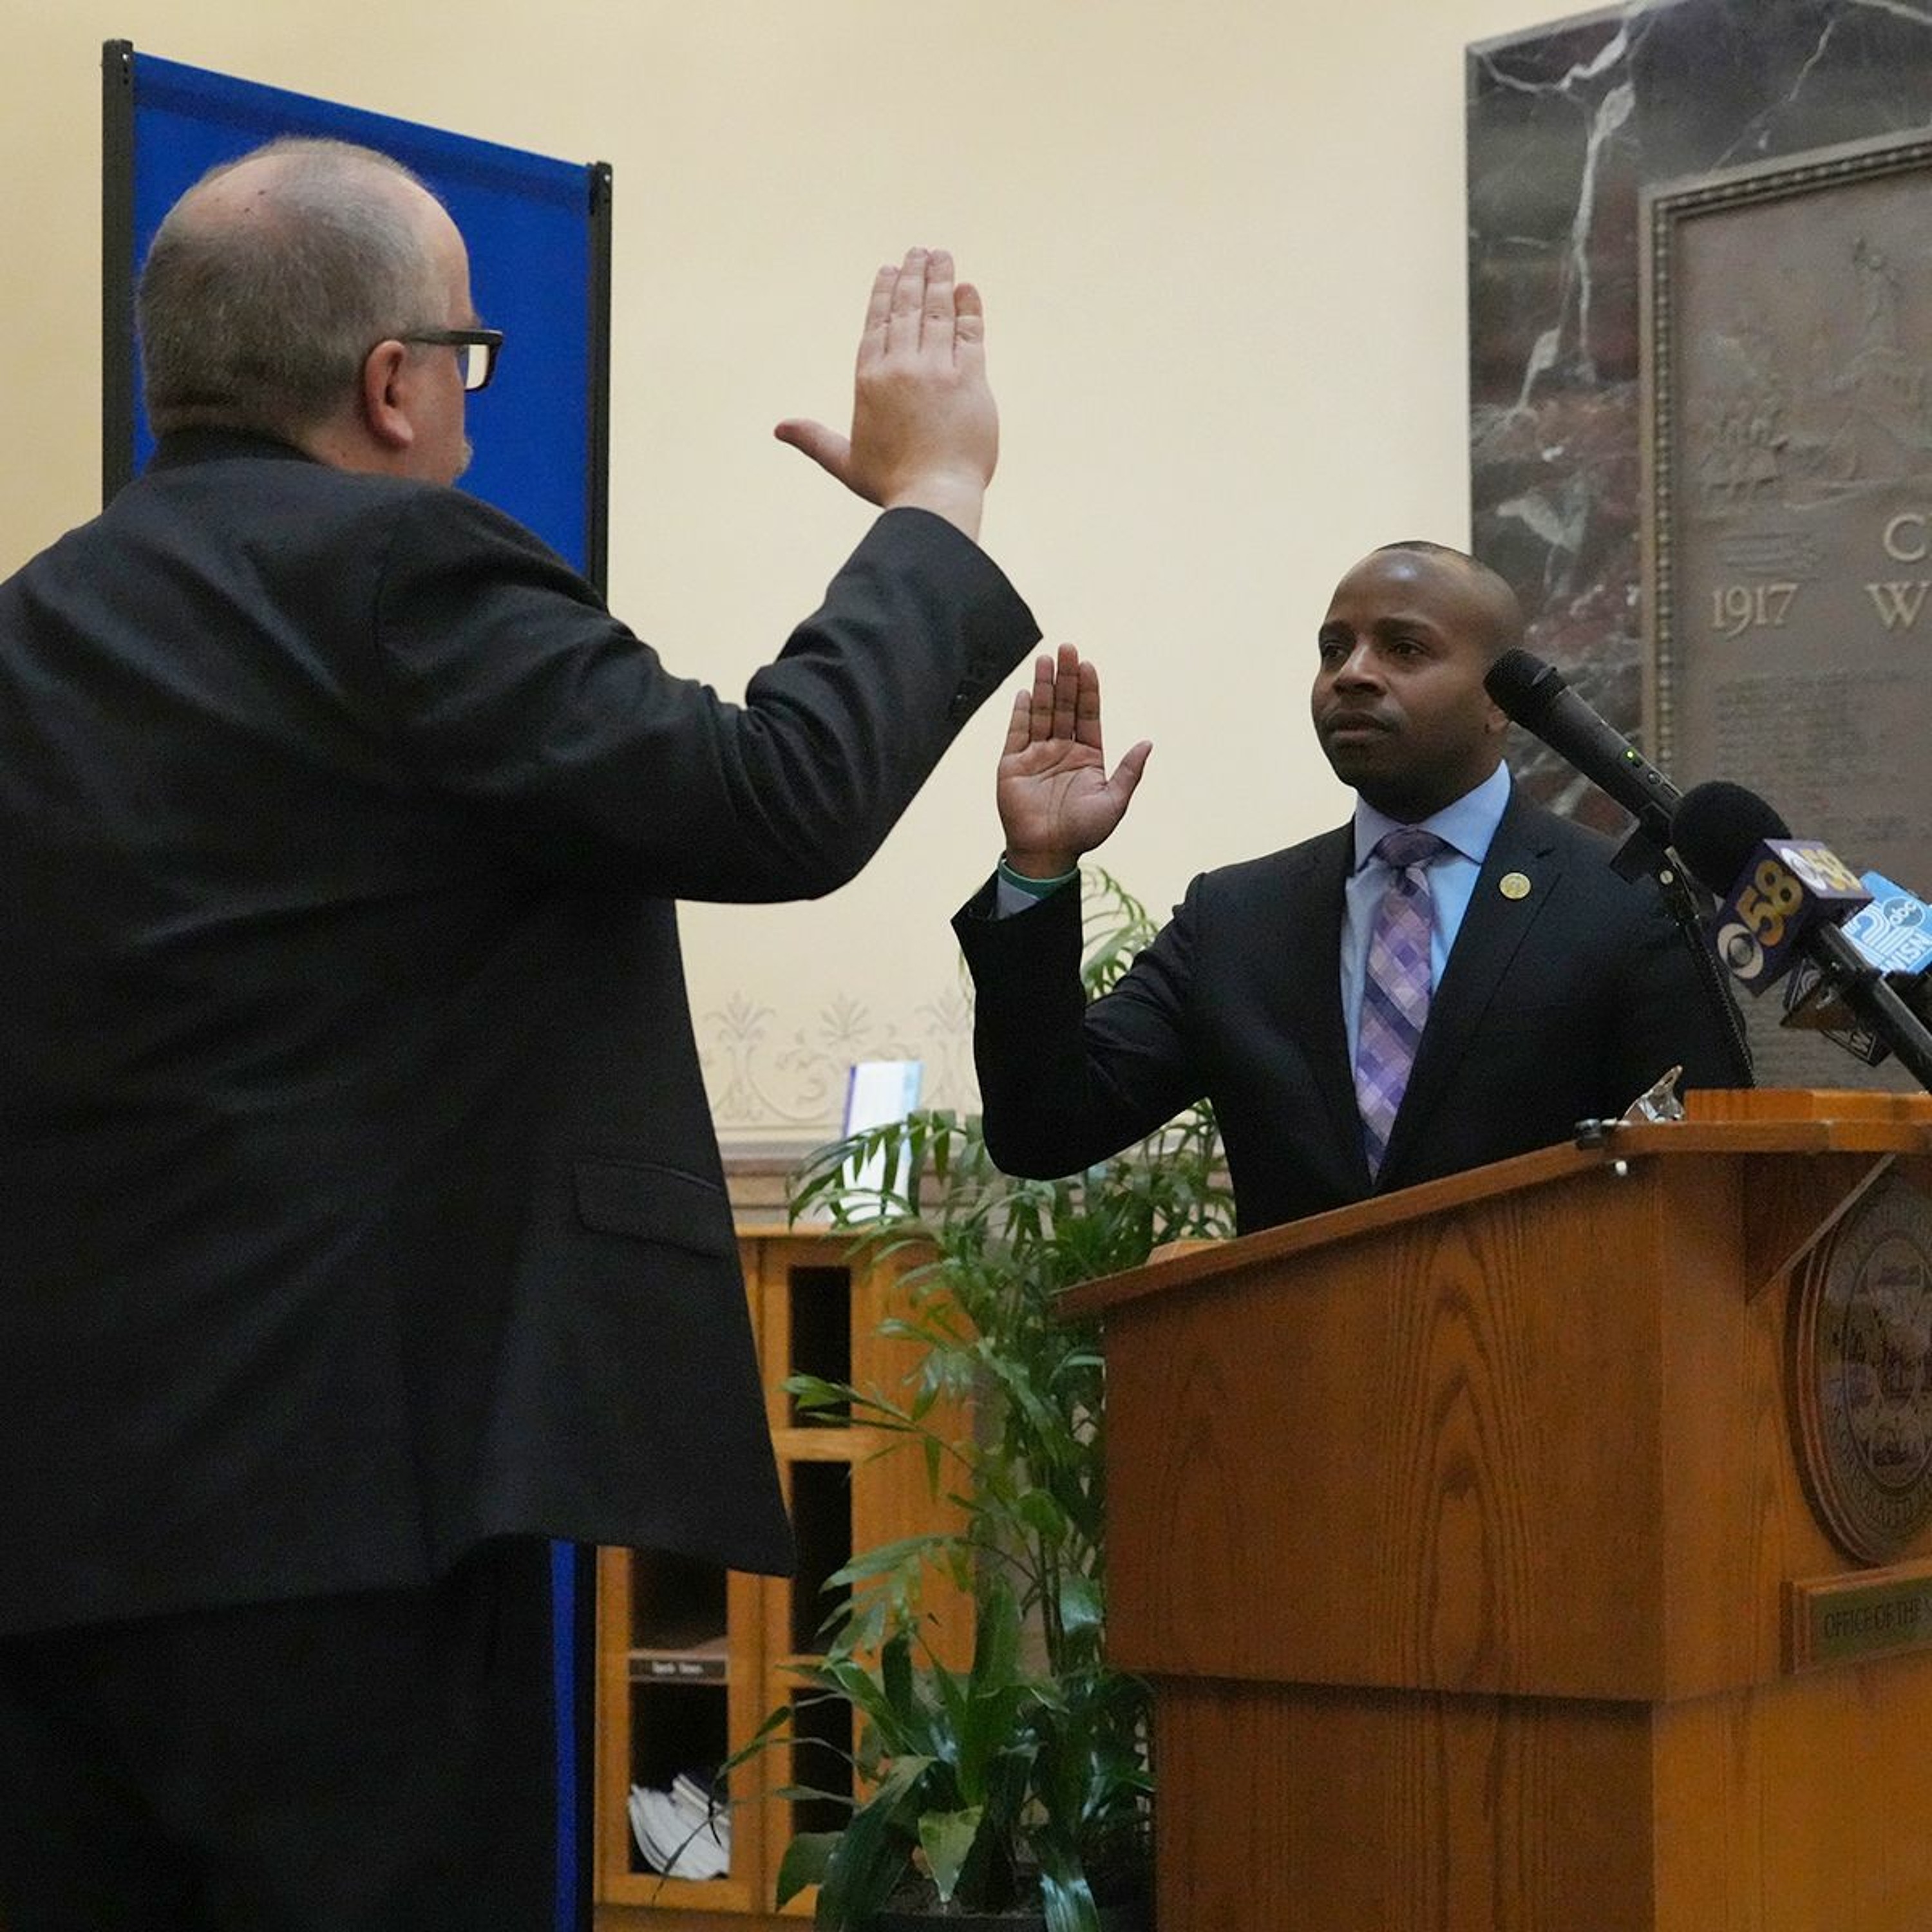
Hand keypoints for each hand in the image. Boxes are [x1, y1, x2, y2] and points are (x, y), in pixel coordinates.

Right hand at [774, 248, 997, 541]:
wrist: (933, 498)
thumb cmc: (891, 485)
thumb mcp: (845, 462)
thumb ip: (814, 440)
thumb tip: (779, 429)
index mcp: (869, 381)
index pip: (876, 324)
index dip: (883, 294)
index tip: (888, 270)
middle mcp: (900, 367)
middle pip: (906, 308)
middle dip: (912, 276)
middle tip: (918, 252)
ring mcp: (936, 369)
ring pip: (937, 311)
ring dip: (940, 279)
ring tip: (941, 256)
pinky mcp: (969, 378)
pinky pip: (970, 331)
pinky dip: (969, 307)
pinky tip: (967, 288)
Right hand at [997, 646, 1151, 876]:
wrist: (1046, 853)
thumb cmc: (1083, 832)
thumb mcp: (1114, 802)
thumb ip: (1129, 771)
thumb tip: (1148, 742)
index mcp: (1088, 756)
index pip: (1089, 715)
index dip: (1088, 690)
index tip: (1088, 665)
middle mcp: (1062, 750)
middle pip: (1065, 706)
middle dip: (1066, 678)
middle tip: (1067, 648)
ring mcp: (1037, 755)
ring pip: (1041, 712)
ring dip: (1044, 686)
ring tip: (1046, 659)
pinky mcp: (1013, 764)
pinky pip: (1016, 732)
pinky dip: (1021, 712)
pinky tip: (1026, 692)